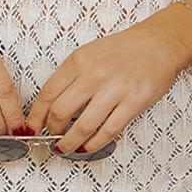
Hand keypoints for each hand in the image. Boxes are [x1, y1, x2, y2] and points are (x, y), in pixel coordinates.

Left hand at [27, 8, 191, 154]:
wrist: (159, 43)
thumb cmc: (125, 50)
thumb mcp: (90, 53)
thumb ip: (72, 76)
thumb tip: (51, 106)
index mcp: (79, 61)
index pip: (47, 93)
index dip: (35, 116)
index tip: (31, 127)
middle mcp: (94, 75)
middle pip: (60, 111)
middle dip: (52, 131)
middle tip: (51, 138)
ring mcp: (114, 89)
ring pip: (83, 126)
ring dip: (70, 143)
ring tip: (65, 149)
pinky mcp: (133, 103)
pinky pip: (109, 130)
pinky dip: (95, 143)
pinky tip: (88, 147)